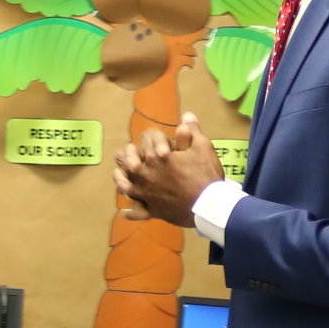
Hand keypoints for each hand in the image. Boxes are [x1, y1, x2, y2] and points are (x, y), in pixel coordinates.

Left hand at [111, 113, 223, 229]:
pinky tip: (125, 212)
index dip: (152, 138)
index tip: (158, 141)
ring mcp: (147, 193)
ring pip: (125, 185)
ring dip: (121, 178)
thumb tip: (186, 115)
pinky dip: (130, 212)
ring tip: (119, 174)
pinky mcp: (152, 209)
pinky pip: (137, 212)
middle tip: (131, 153)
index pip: (146, 140)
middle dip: (129, 154)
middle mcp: (146, 174)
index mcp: (156, 157)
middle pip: (128, 161)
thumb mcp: (203, 147)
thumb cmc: (206, 175)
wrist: (209, 206)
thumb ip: (192, 131)